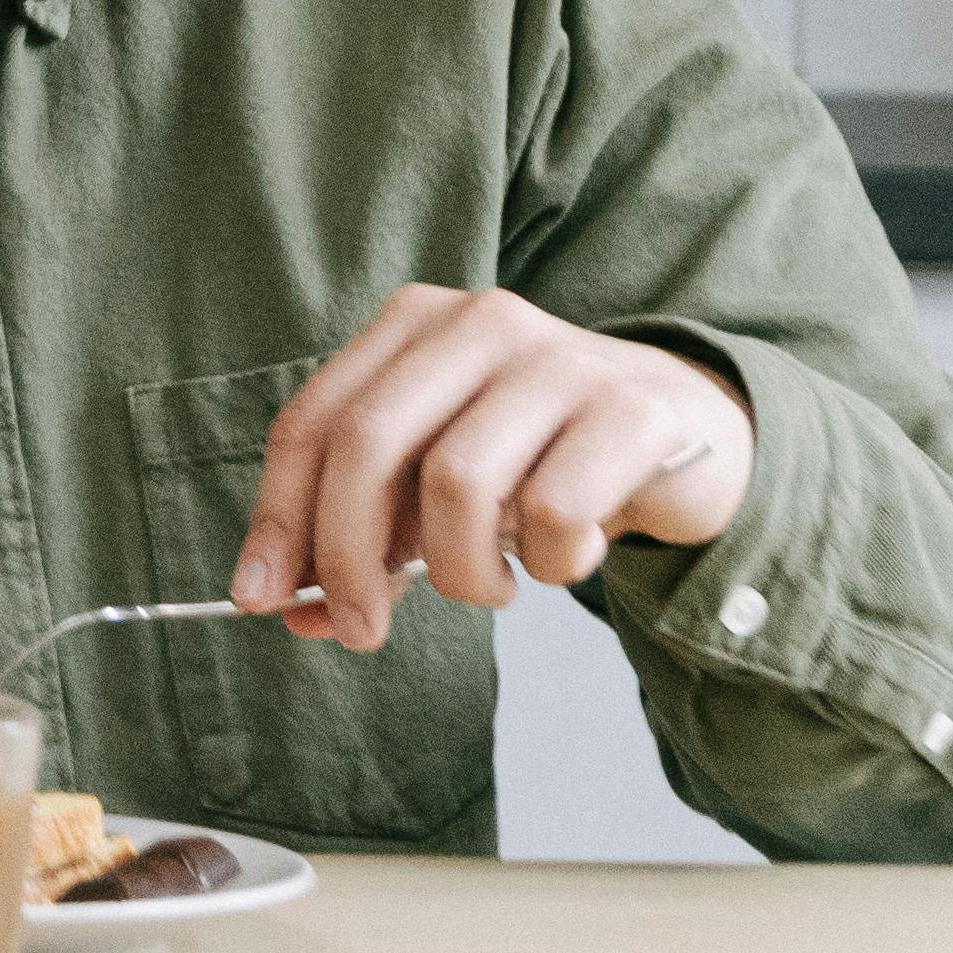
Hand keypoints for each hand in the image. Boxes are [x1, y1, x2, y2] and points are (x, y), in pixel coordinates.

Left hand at [230, 283, 754, 645]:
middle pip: (367, 445)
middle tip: (361, 630)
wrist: (693, 437)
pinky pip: (553, 514)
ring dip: (460, 571)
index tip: (260, 596)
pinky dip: (548, 564)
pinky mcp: (630, 409)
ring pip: (457, 484)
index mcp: (415, 324)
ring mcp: (559, 357)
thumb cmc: (544, 461)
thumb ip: (373, 538)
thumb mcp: (445, 487)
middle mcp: (480, 323)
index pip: (313, 421)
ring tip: (490, 586)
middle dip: (347, 556)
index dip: (278, 515)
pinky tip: (564, 557)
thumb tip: (292, 611)